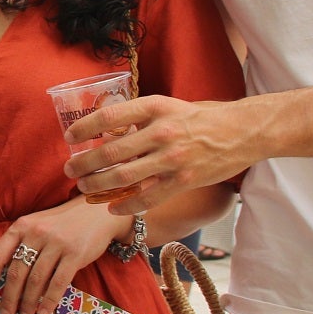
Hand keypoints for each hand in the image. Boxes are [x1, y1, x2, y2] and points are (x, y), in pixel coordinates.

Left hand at [0, 198, 127, 313]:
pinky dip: (49, 301)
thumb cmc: (62, 223)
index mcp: (21, 227)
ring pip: (36, 280)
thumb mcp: (36, 226)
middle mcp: (36, 233)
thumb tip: (5, 279)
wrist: (95, 212)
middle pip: (16, 273)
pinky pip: (58, 283)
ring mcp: (56, 243)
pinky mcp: (75, 254)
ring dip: (28, 303)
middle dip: (9, 298)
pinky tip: (44, 313)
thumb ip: (20, 245)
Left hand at [62, 95, 256, 213]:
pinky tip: (112, 207)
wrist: (243, 131)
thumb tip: (107, 129)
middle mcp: (162, 132)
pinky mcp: (183, 181)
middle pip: (110, 152)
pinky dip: (126, 206)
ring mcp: (173, 159)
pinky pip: (147, 198)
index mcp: (156, 107)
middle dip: (83, 163)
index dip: (84, 128)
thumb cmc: (202, 117)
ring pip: (123, 177)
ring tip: (84, 187)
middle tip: (69, 169)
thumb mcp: (170, 106)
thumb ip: (142, 117)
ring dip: (97, 185)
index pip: (110, 117)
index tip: (69, 137)